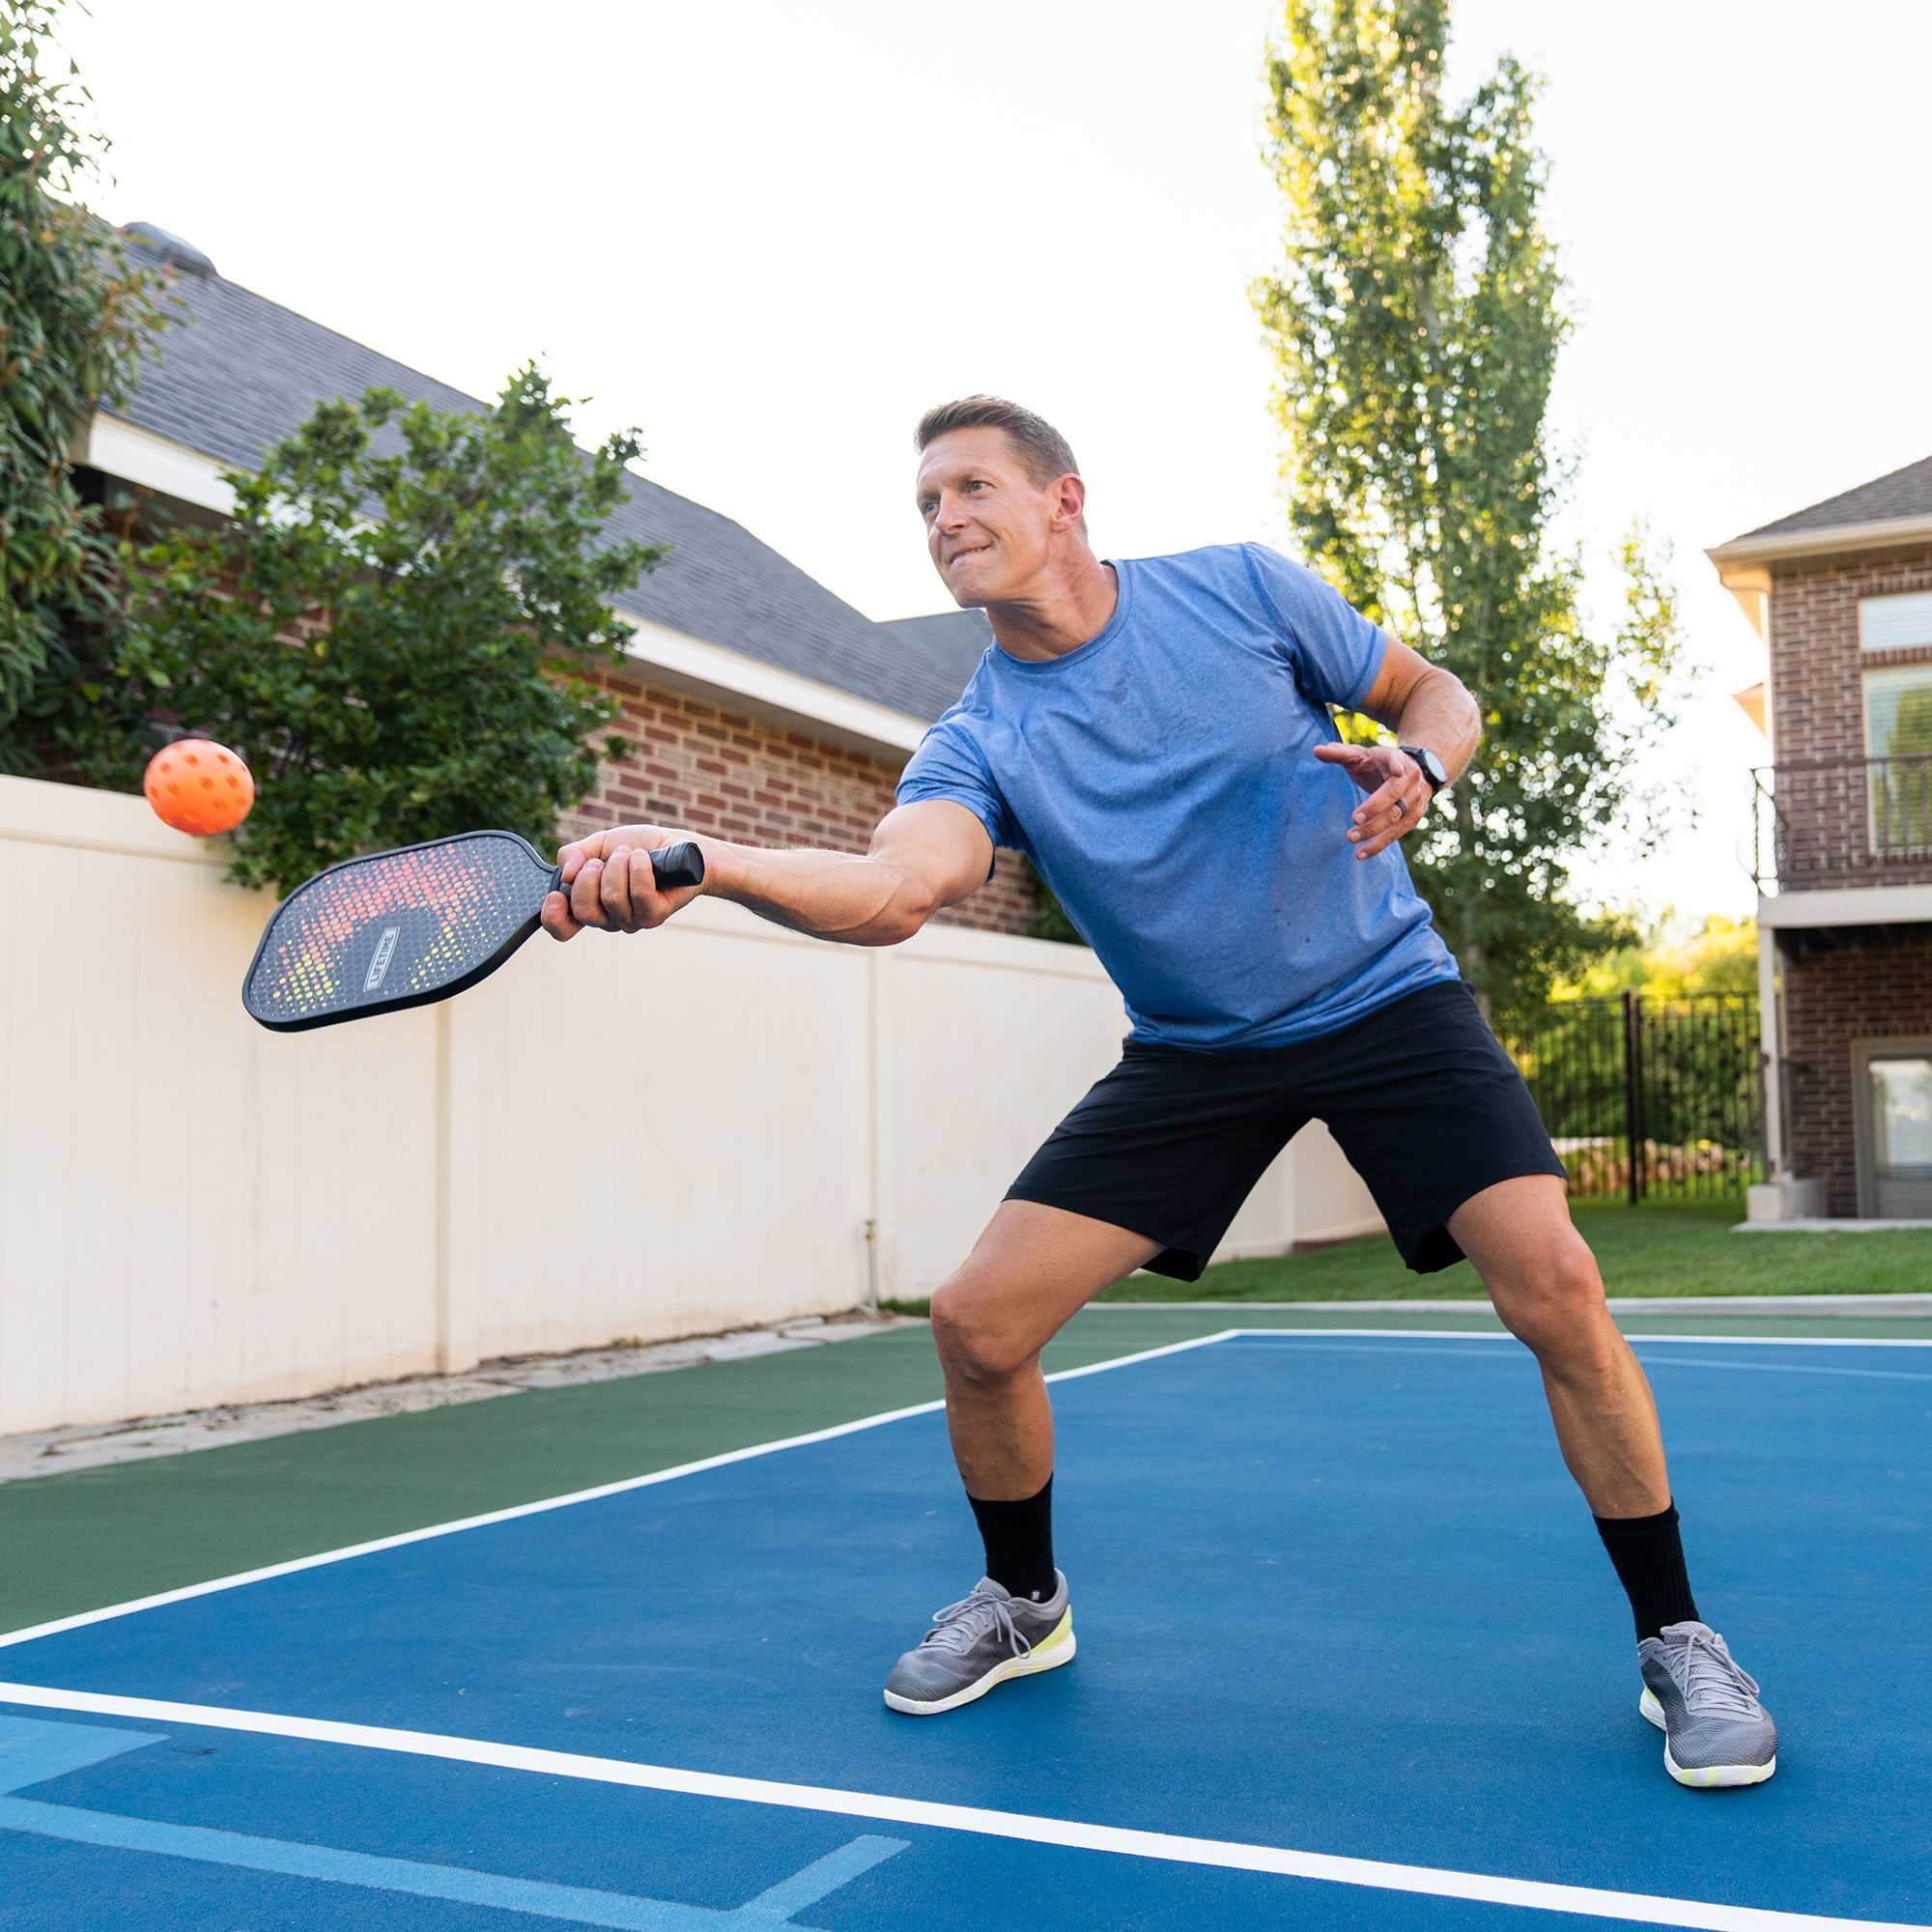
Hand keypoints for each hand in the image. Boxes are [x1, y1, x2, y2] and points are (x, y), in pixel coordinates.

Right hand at [540, 823, 708, 940]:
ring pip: (612, 900)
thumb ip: (574, 855)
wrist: (680, 847)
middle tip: (602, 860)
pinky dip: (638, 869)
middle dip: (589, 877)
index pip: (563, 929)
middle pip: (584, 912)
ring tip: (629, 853)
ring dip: (617, 867)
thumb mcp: (599, 844)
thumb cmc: (639, 847)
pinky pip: (639, 894)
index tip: (556, 894)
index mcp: (590, 904)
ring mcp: (632, 920)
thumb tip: (564, 874)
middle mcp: (609, 918)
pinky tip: (642, 857)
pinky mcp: (655, 915)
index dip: (553, 918)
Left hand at [1312, 742, 1433, 859]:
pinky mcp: (1413, 818)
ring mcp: (1415, 800)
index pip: (1397, 761)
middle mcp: (1410, 779)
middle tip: (1353, 819)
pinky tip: (1361, 854)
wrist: (1410, 773)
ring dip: (1375, 831)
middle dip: (1375, 808)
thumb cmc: (1377, 763)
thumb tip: (1315, 750)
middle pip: (1394, 795)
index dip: (1396, 765)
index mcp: (1396, 759)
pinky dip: (1379, 845)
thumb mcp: (1360, 755)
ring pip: (1397, 818)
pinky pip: (1397, 833)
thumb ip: (1339, 754)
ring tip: (1351, 838)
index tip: (1396, 771)